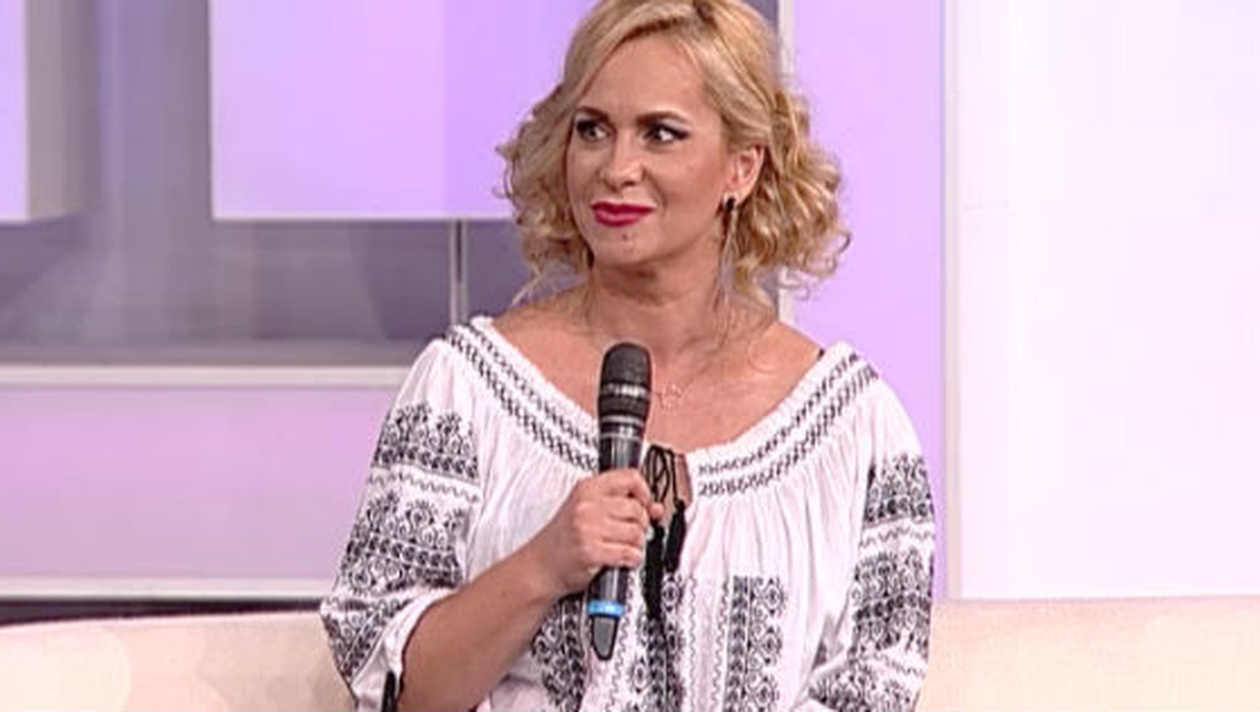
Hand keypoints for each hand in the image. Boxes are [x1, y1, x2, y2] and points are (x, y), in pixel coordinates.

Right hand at [524, 468, 665, 597]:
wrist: (540, 565)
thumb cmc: (563, 539)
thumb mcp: (587, 510)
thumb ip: (620, 504)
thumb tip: (655, 508)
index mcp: (587, 488)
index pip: (630, 478)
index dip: (644, 492)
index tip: (644, 504)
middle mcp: (587, 505)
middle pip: (637, 508)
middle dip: (640, 524)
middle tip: (627, 532)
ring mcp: (589, 528)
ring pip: (637, 532)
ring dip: (635, 544)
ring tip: (621, 546)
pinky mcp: (592, 551)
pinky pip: (629, 553)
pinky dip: (631, 559)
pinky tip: (621, 558)